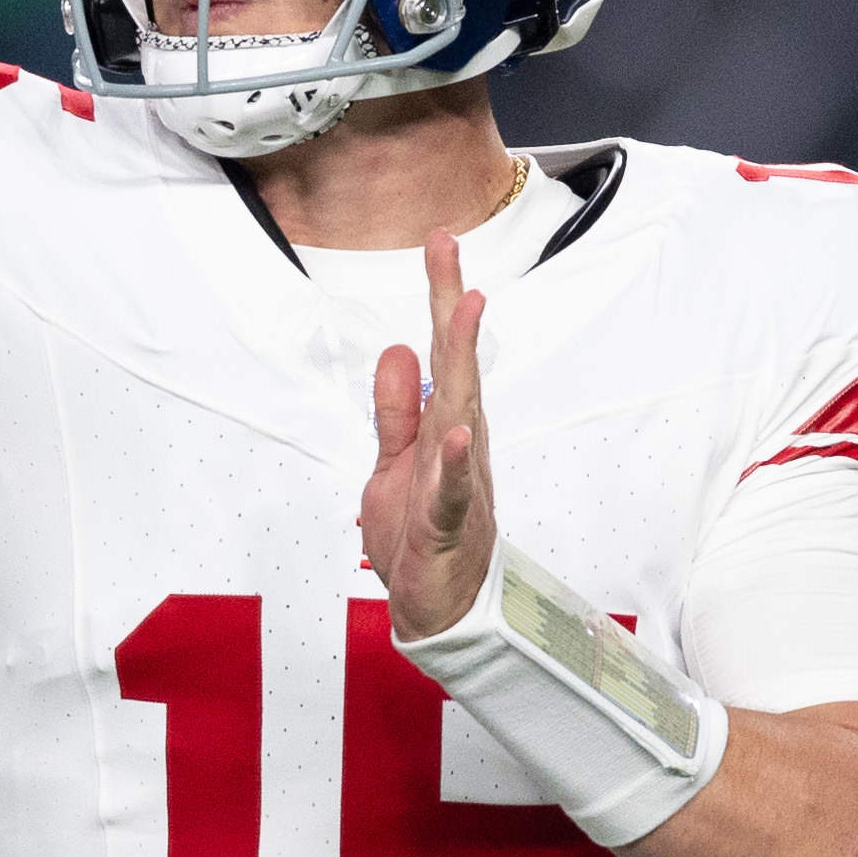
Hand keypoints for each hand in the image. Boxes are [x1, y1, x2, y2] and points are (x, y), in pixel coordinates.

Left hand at [362, 231, 496, 639]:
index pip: (444, 354)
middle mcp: (458, 444)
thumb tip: (398, 348)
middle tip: (448, 248)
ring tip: (465, 310)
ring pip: (462, 414)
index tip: (440, 243)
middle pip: (458, 366)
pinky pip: (452, 491)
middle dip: (452, 307)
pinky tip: (457, 433)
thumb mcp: (392, 464)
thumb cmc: (418, 537)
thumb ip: (394, 410)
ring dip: (463, 363)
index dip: (441, 299)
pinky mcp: (447, 527)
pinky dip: (455, 463)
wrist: (437, 612)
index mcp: (445, 427)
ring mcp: (458, 483)